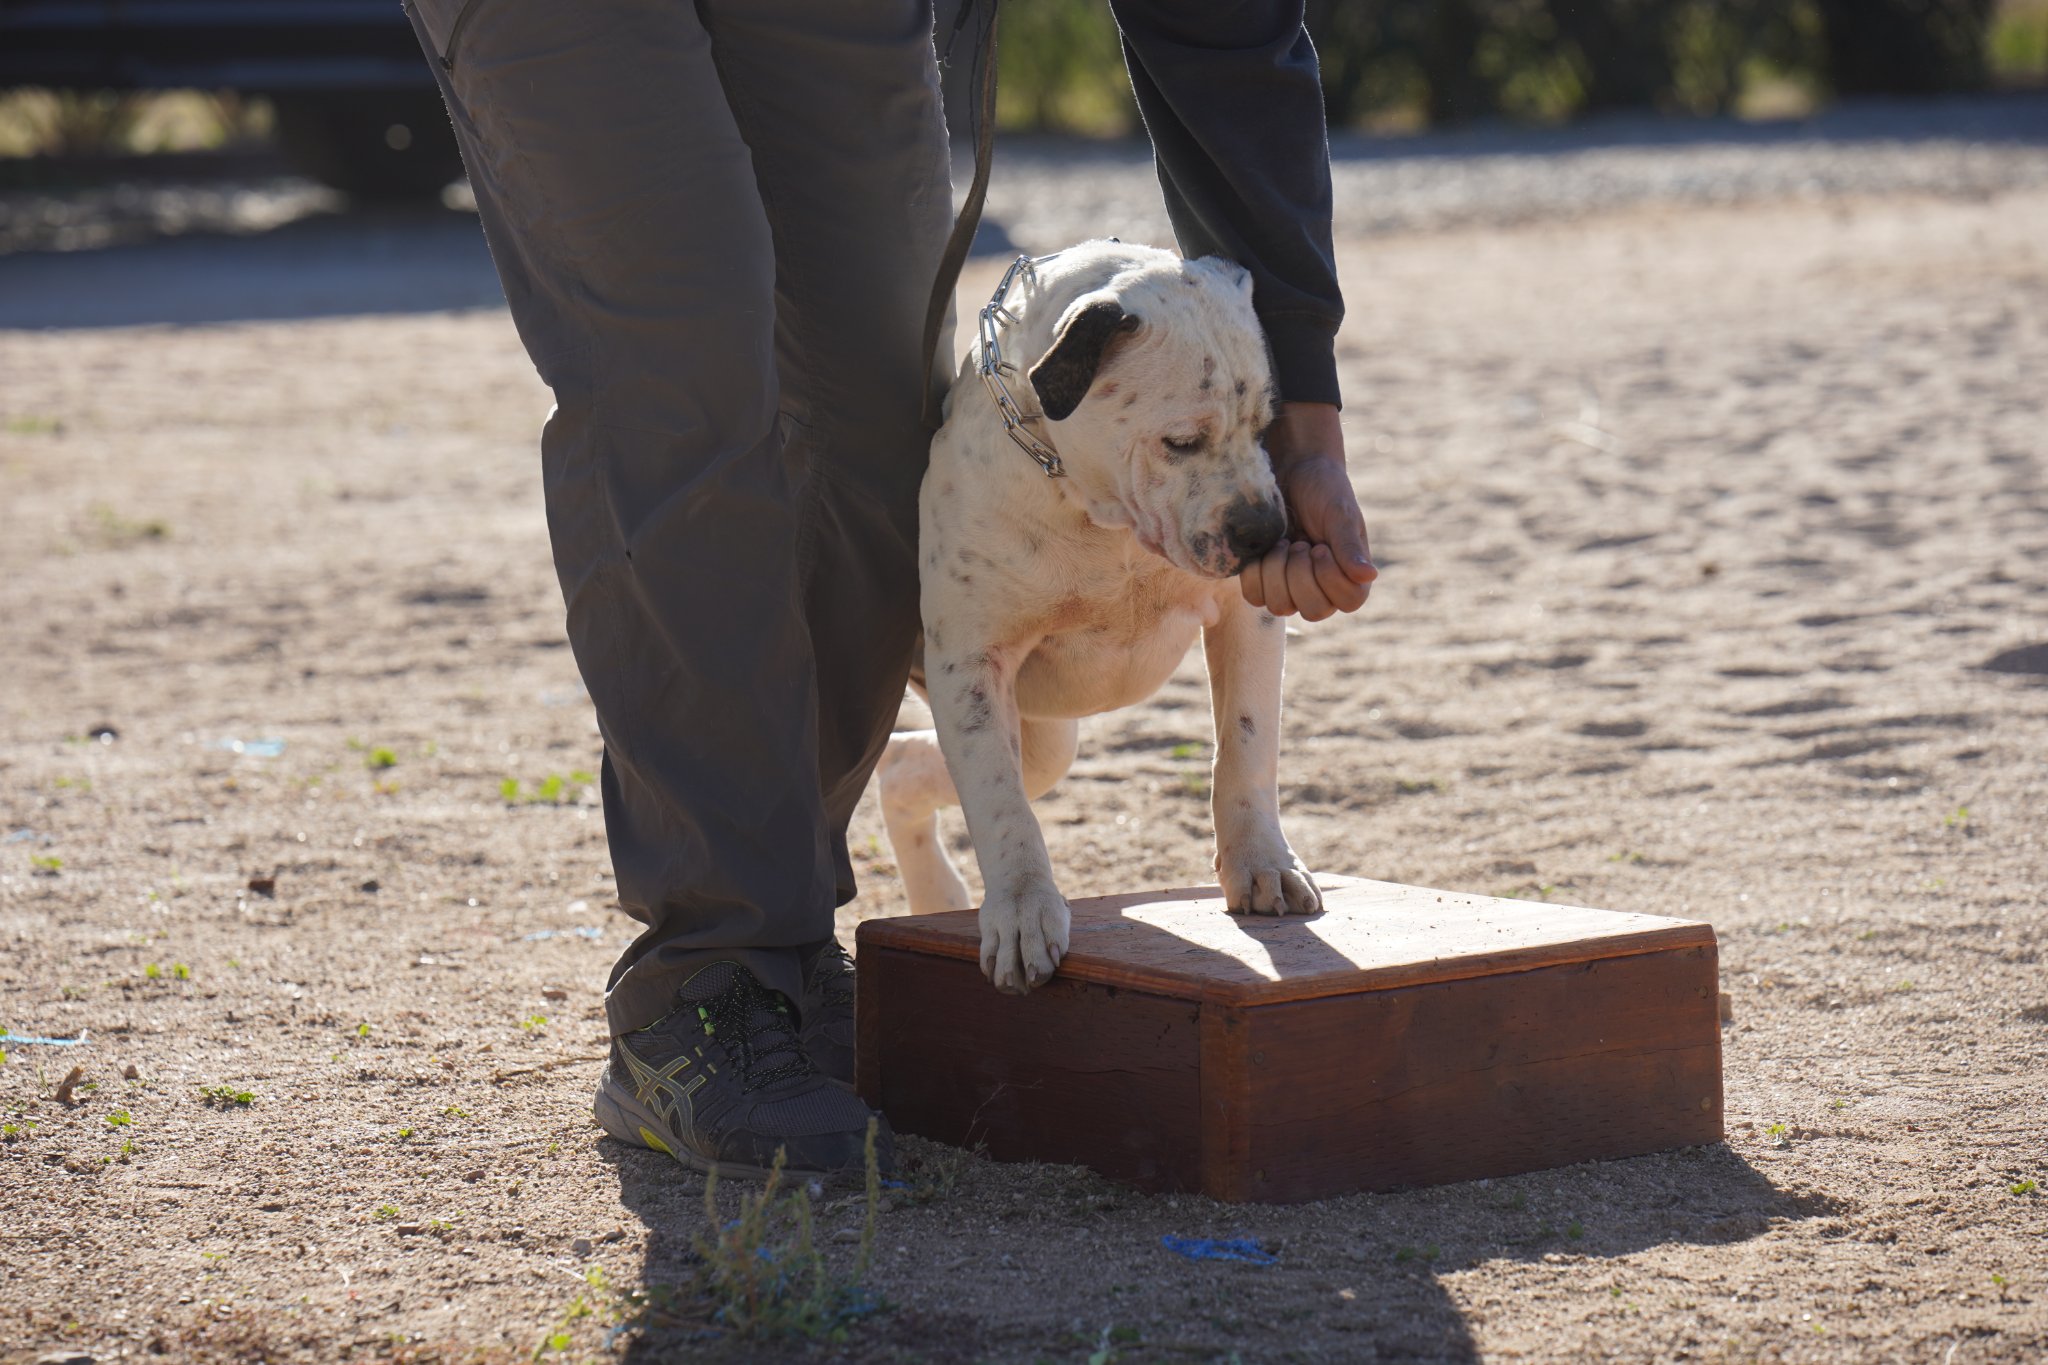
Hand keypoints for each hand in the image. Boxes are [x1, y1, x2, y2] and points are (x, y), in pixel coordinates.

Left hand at [1239, 402, 1376, 620]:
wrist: (1290, 473)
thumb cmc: (1323, 489)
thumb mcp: (1339, 513)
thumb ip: (1349, 546)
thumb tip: (1368, 576)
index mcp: (1352, 577)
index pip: (1347, 602)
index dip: (1330, 576)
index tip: (1320, 546)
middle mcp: (1325, 590)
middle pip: (1312, 610)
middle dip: (1301, 573)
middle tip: (1300, 542)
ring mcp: (1292, 590)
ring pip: (1280, 607)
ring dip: (1277, 571)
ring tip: (1283, 543)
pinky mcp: (1264, 583)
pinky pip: (1255, 596)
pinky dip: (1256, 572)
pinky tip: (1266, 549)